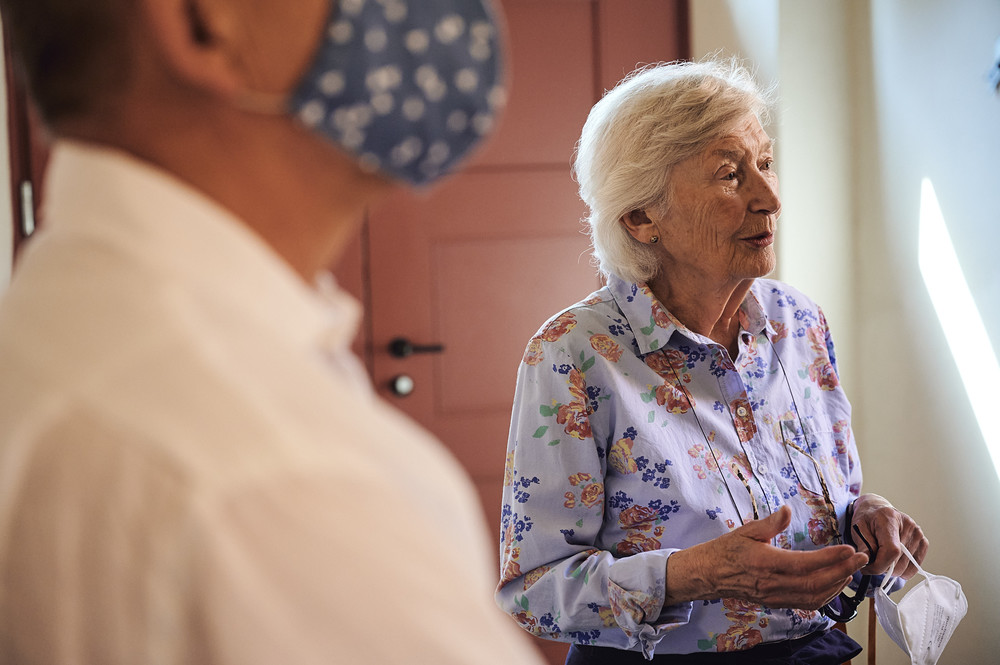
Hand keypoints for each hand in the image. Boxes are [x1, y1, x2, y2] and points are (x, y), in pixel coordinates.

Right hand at [665, 506, 868, 608]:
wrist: (709, 574)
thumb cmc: (727, 550)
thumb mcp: (746, 530)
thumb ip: (770, 523)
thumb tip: (787, 510)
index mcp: (766, 562)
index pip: (806, 563)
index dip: (831, 557)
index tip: (850, 549)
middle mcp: (773, 583)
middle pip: (816, 582)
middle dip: (842, 570)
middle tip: (861, 558)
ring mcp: (775, 596)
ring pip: (814, 596)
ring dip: (837, 584)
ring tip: (851, 570)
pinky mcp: (776, 602)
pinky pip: (806, 603)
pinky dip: (825, 596)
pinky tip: (834, 584)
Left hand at [850, 493, 927, 578]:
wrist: (877, 509)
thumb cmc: (866, 519)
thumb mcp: (857, 529)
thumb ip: (863, 546)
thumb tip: (868, 562)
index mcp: (890, 519)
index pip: (892, 551)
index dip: (879, 565)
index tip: (868, 568)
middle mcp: (908, 525)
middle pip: (898, 562)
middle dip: (882, 567)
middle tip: (872, 560)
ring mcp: (918, 534)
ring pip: (905, 568)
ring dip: (891, 569)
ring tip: (881, 557)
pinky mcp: (923, 542)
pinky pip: (914, 567)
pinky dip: (902, 569)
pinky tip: (892, 560)